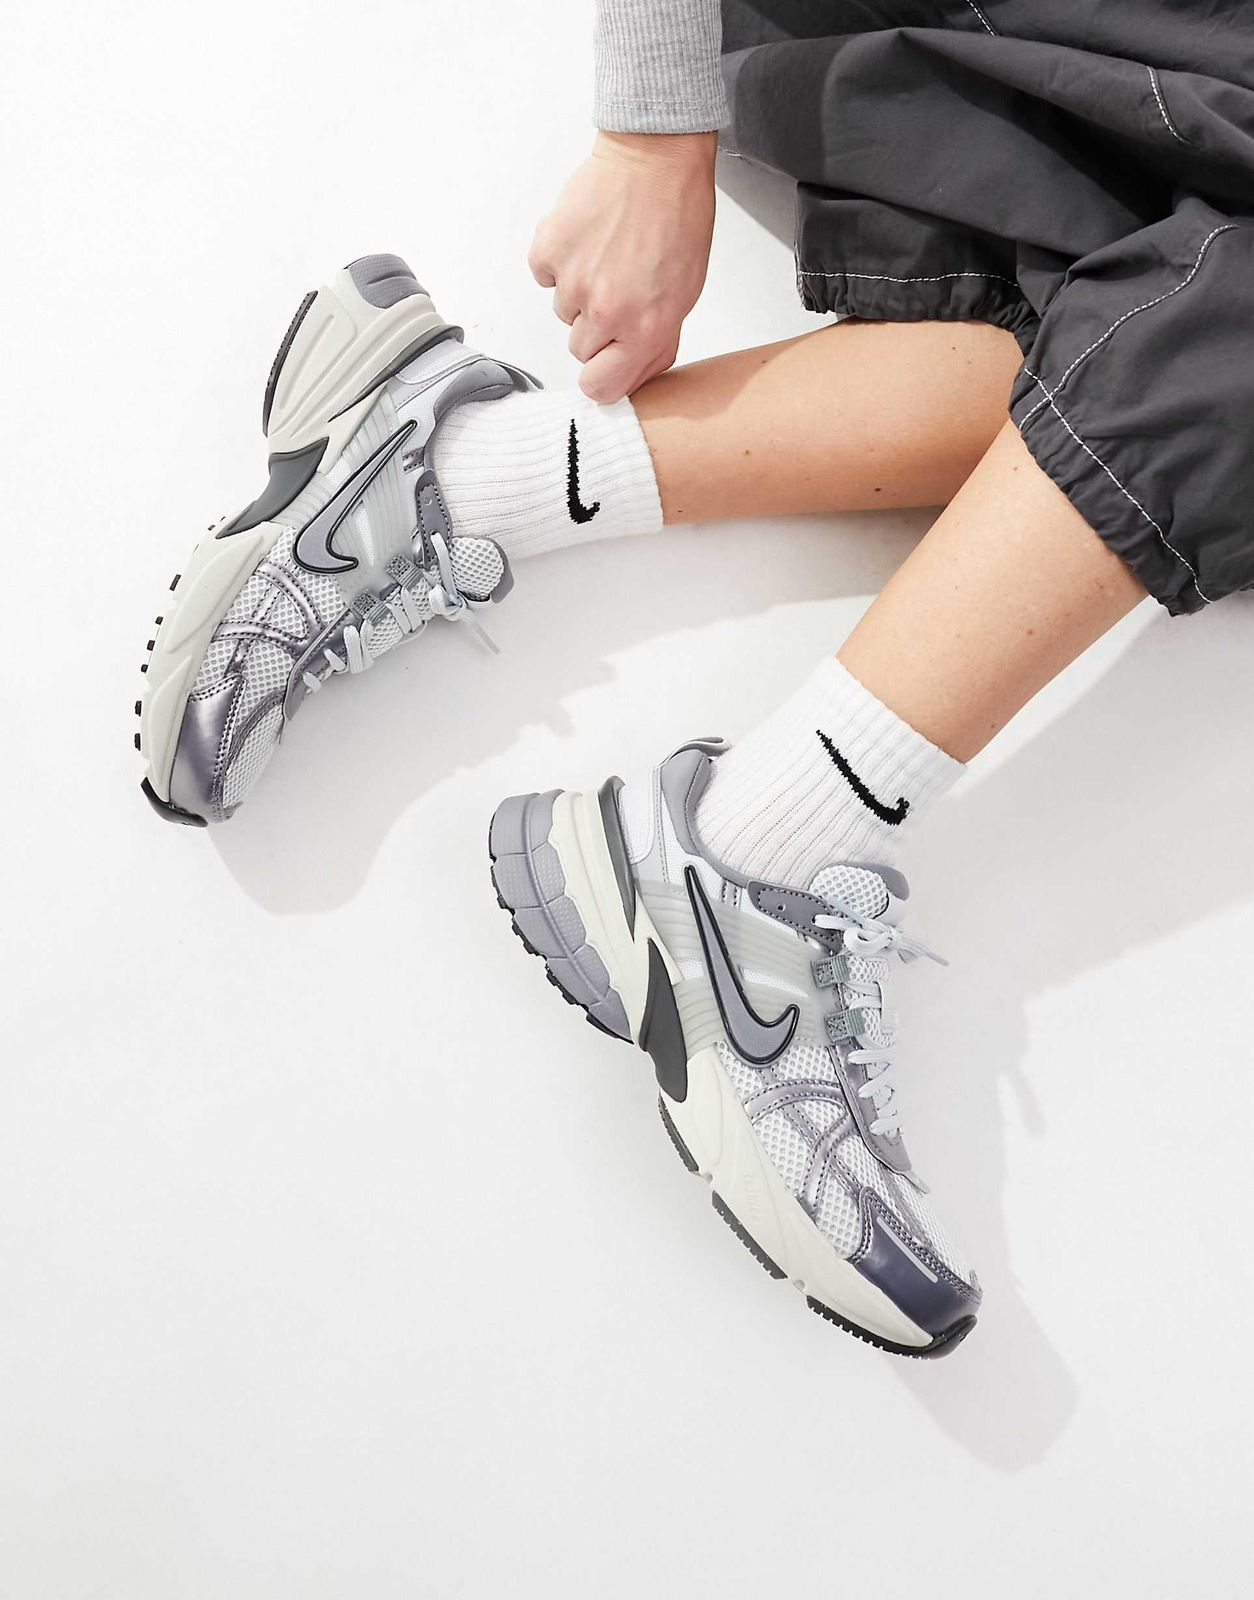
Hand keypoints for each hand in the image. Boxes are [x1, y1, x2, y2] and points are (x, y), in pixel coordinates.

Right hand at [529, 130, 716, 401]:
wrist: (656, 160)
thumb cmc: (678, 218)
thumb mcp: (685, 293)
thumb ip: (656, 341)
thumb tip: (630, 373)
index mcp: (645, 329)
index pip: (600, 388)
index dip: (602, 375)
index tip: (605, 362)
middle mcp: (606, 311)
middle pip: (579, 349)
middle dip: (596, 327)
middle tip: (619, 287)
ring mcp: (573, 281)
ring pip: (563, 311)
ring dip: (580, 289)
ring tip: (608, 254)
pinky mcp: (548, 250)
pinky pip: (545, 275)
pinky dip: (561, 260)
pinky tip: (587, 238)